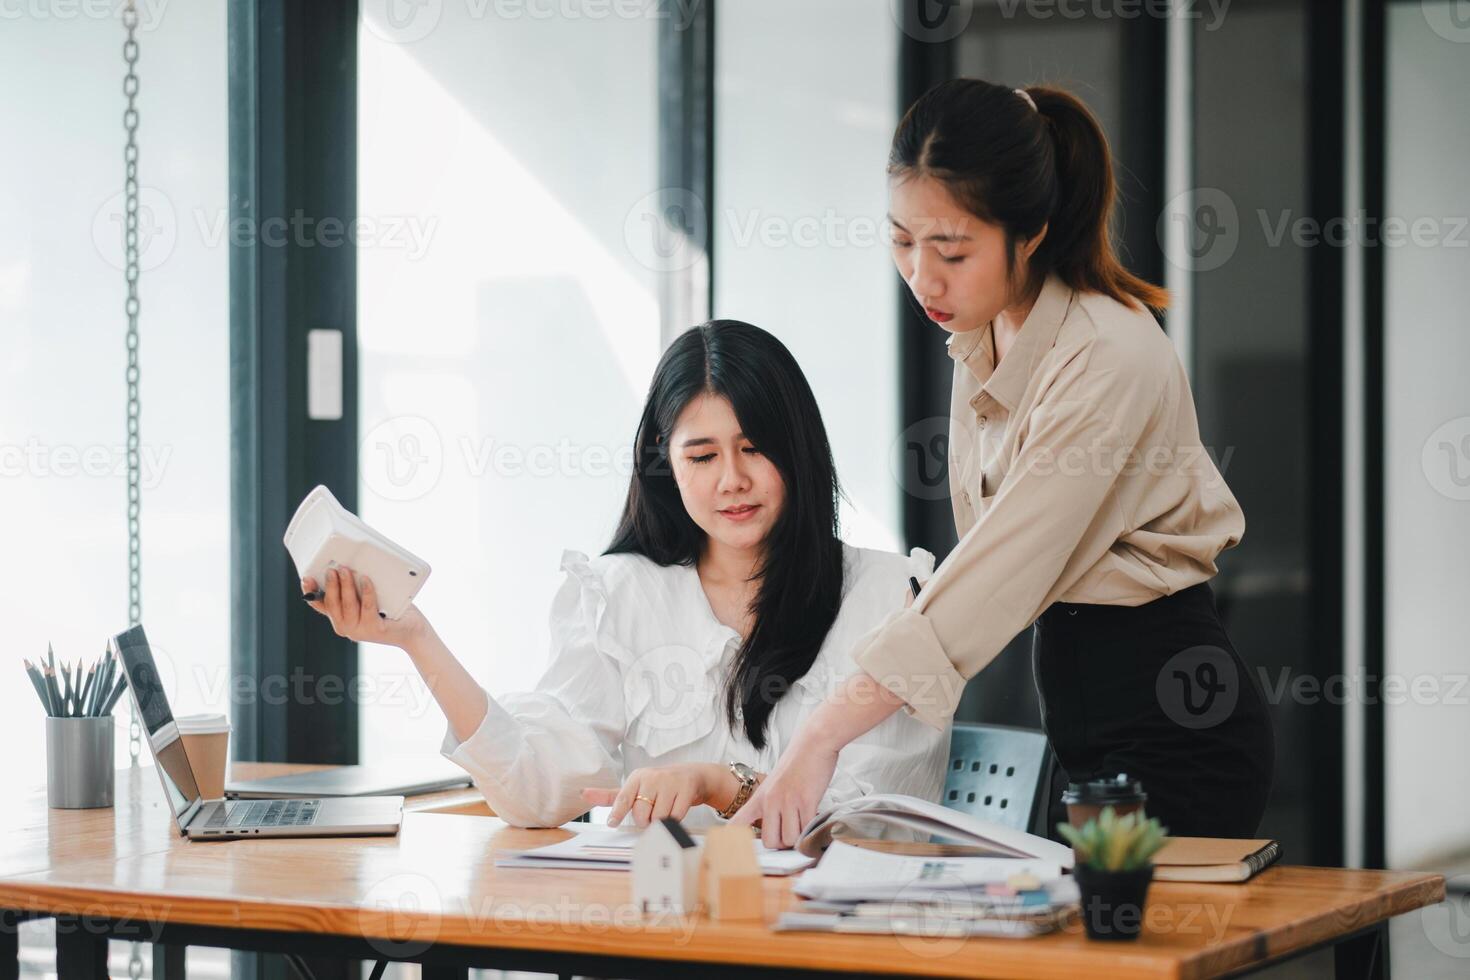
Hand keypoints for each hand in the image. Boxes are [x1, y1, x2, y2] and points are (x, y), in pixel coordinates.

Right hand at [302, 566, 427, 650]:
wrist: (412, 631)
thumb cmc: (390, 612)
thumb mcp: (365, 601)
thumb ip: (354, 591)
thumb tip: (345, 568)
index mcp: (341, 620)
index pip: (321, 605)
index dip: (312, 592)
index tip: (306, 578)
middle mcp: (346, 628)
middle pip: (332, 604)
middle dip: (330, 585)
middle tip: (331, 569)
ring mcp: (360, 630)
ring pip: (347, 605)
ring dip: (345, 585)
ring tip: (345, 570)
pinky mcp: (375, 629)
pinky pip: (368, 606)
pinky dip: (366, 591)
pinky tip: (366, 579)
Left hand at [580, 763, 730, 828]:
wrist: (692, 775)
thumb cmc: (658, 785)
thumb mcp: (635, 787)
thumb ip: (611, 795)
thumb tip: (583, 794)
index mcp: (637, 777)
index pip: (623, 798)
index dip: (617, 813)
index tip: (612, 823)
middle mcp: (653, 777)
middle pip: (641, 814)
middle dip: (645, 820)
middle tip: (651, 813)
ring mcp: (670, 782)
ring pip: (659, 818)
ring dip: (660, 821)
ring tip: (665, 809)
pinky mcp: (686, 789)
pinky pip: (676, 816)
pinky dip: (675, 819)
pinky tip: (675, 809)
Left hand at [729, 737, 837, 849]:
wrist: (813, 743)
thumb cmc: (796, 763)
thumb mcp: (773, 783)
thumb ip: (769, 804)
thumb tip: (773, 827)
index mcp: (759, 797)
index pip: (737, 824)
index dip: (733, 842)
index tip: (734, 853)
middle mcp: (770, 801)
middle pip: (770, 842)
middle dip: (781, 843)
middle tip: (790, 832)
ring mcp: (788, 801)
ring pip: (789, 839)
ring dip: (798, 837)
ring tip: (803, 822)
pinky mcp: (806, 801)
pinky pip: (806, 830)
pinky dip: (810, 830)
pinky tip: (812, 818)